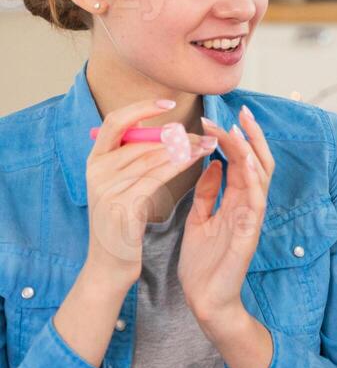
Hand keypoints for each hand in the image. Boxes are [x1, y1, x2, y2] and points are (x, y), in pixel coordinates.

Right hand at [84, 98, 216, 290]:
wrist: (111, 265)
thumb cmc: (125, 222)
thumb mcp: (125, 185)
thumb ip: (137, 159)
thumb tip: (168, 132)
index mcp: (95, 161)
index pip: (115, 122)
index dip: (141, 108)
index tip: (169, 102)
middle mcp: (96, 171)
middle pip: (143, 140)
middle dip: (179, 134)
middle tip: (208, 133)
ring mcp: (106, 188)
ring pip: (153, 156)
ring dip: (186, 147)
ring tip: (211, 143)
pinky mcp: (122, 205)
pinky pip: (156, 176)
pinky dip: (180, 164)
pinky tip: (198, 158)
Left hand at [180, 106, 273, 332]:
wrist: (205, 298)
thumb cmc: (203, 263)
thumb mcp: (200, 220)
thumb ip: (208, 194)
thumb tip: (212, 166)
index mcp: (237, 201)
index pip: (244, 162)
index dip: (238, 138)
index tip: (225, 117)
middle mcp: (249, 204)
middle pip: (258, 161)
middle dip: (250, 136)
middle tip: (240, 112)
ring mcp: (252, 217)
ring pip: (260, 174)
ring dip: (248, 149)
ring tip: (235, 128)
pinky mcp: (249, 231)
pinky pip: (256, 198)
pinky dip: (252, 177)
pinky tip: (243, 161)